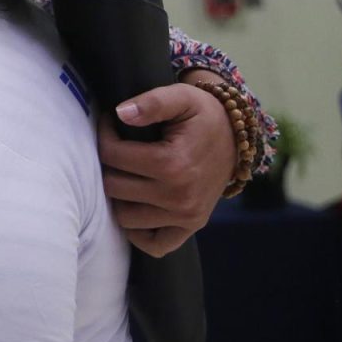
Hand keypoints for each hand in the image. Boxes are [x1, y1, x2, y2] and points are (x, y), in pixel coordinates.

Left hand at [99, 72, 234, 256]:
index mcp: (173, 165)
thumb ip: (152, 102)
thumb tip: (121, 114)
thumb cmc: (203, 115)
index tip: (111, 122)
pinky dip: (138, 231)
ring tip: (126, 173)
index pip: (113, 156)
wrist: (237, 136)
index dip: (105, 135)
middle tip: (117, 148)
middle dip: (108, 165)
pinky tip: (136, 205)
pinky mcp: (191, 227)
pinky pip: (154, 245)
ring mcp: (186, 216)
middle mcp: (179, 197)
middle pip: (113, 187)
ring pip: (124, 216)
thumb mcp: (181, 97)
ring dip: (119, 196)